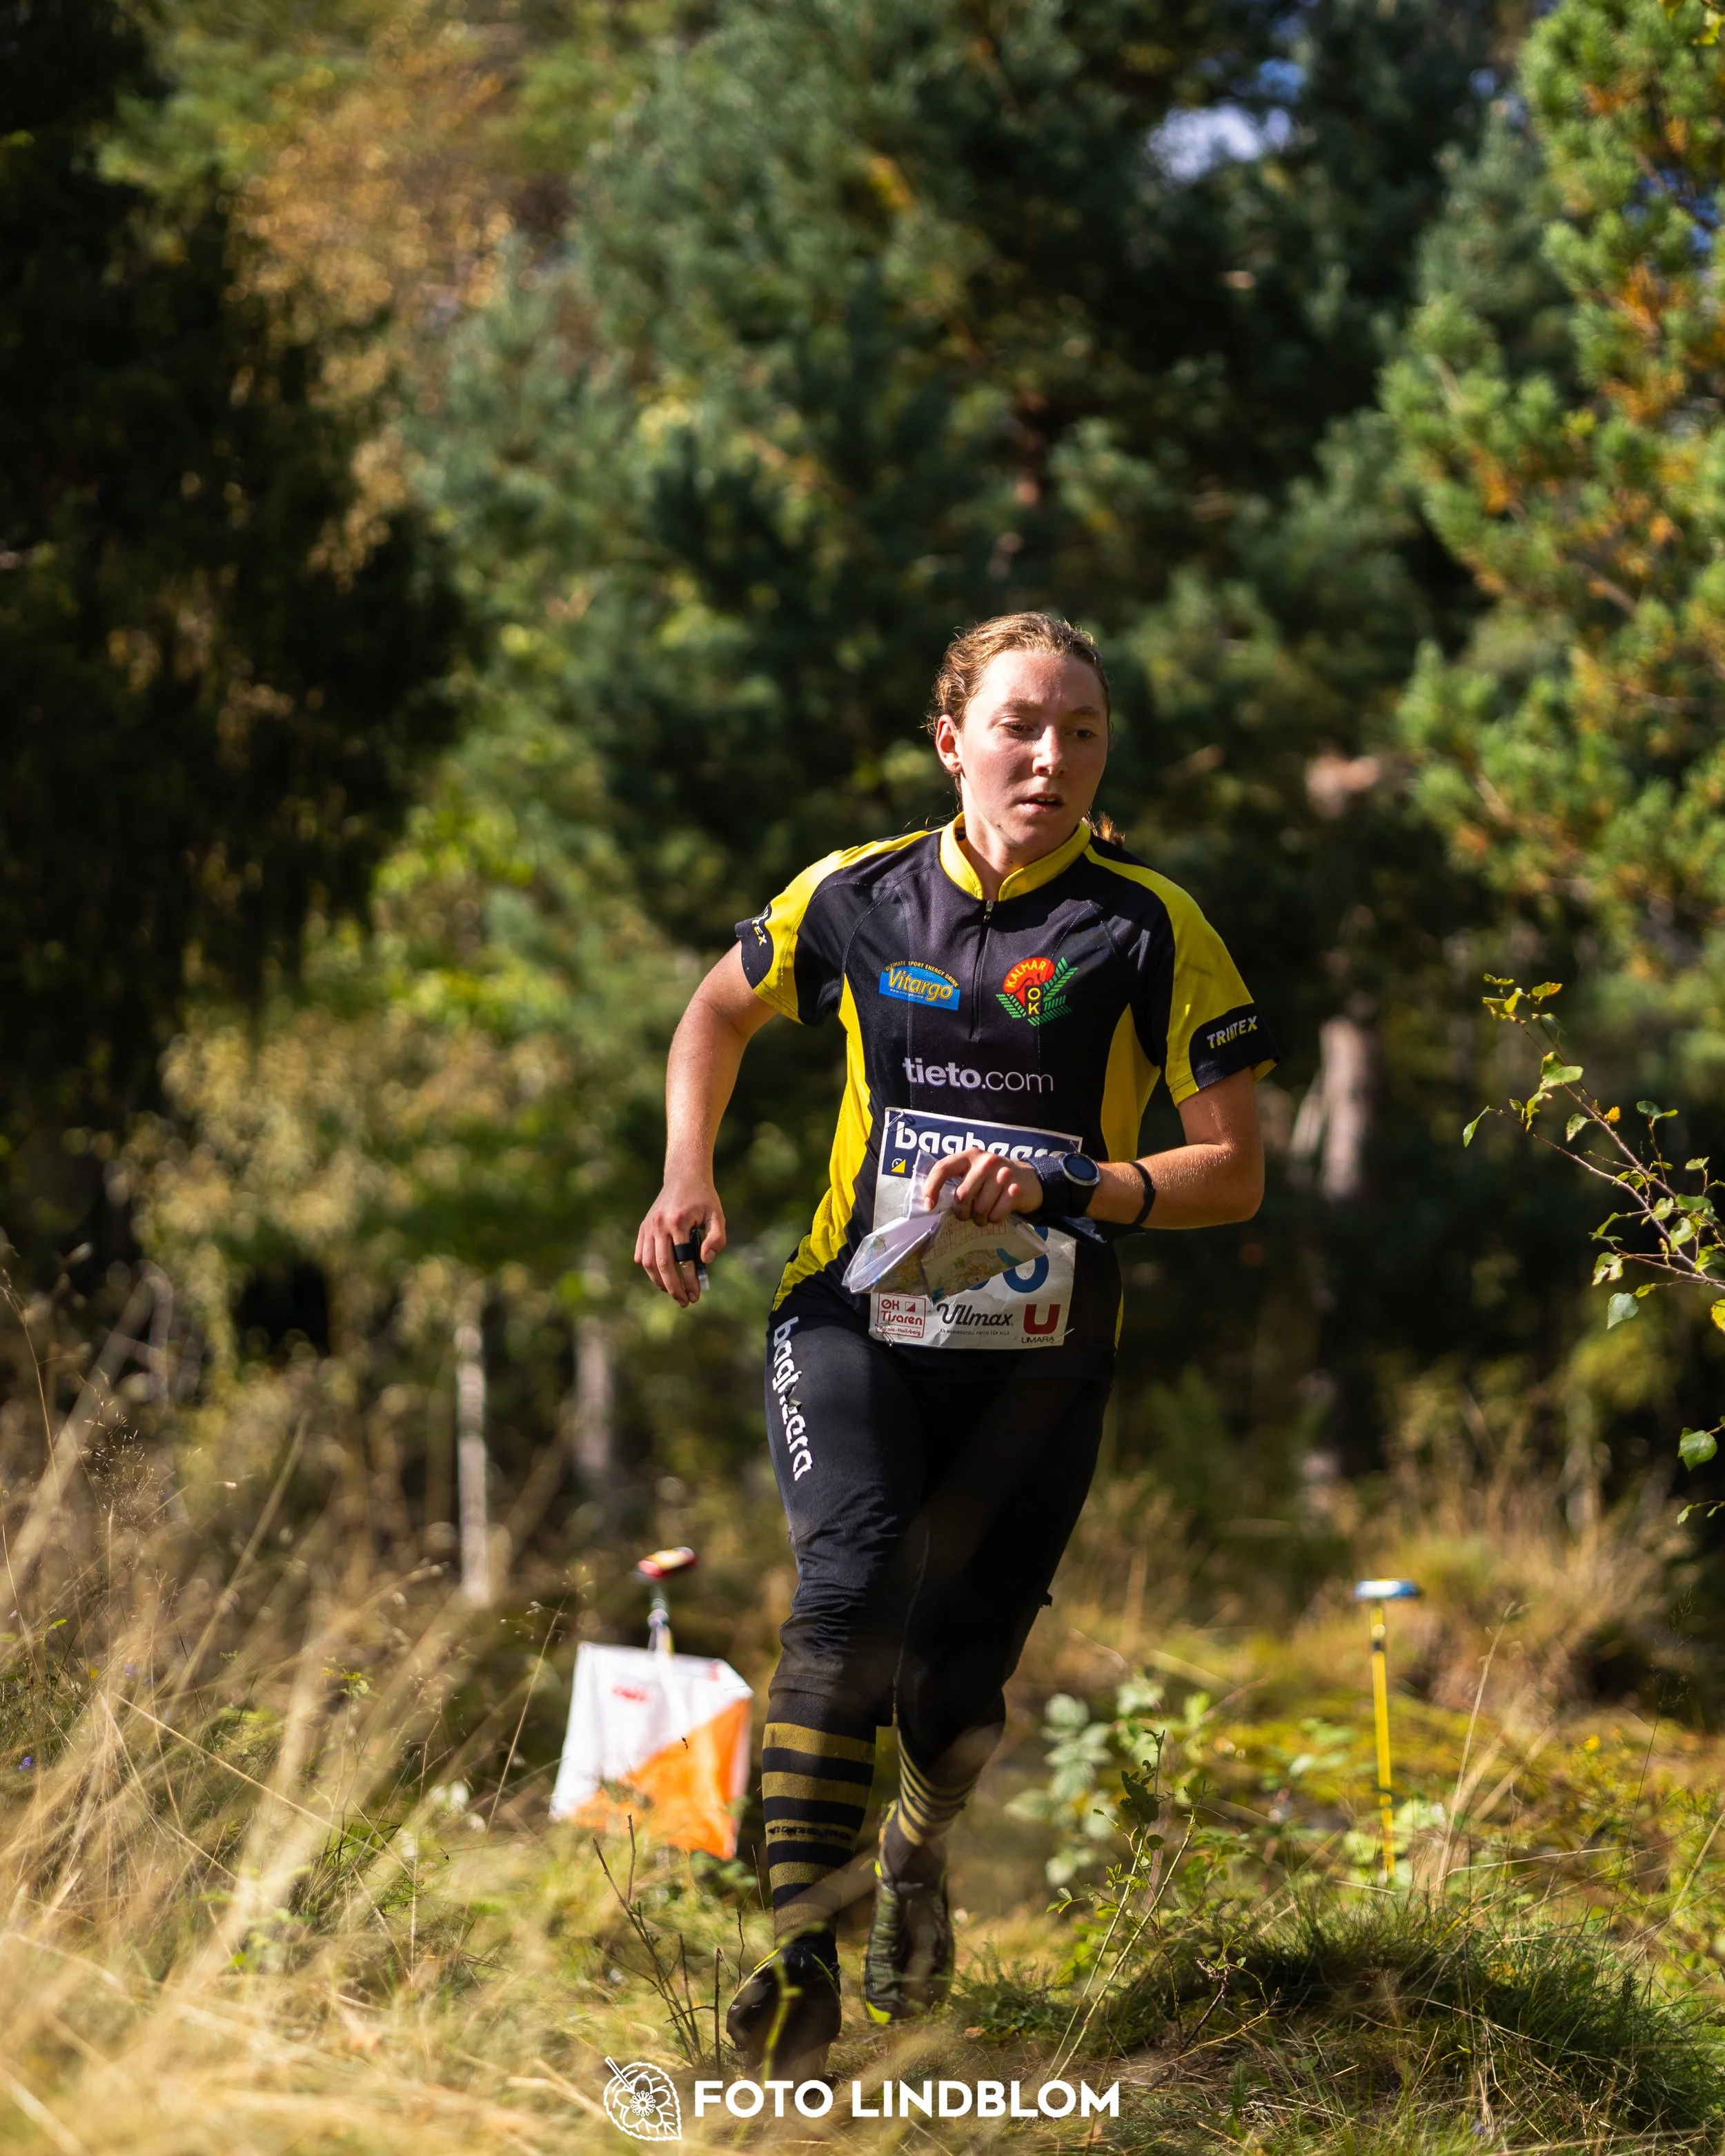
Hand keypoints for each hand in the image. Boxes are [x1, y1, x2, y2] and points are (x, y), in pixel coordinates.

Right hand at [635, 1177, 727, 1305]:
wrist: (684, 1176)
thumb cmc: (704, 1198)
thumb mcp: (717, 1215)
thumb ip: (716, 1239)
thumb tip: (705, 1262)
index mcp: (679, 1221)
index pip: (683, 1259)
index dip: (689, 1281)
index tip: (696, 1296)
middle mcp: (660, 1224)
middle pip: (662, 1265)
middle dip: (673, 1288)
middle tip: (684, 1301)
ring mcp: (649, 1226)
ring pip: (648, 1262)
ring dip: (659, 1282)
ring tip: (672, 1292)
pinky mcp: (643, 1227)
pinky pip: (641, 1254)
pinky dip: (648, 1269)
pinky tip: (660, 1277)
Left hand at [919, 1147, 1042, 1225]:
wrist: (1030, 1180)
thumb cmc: (994, 1180)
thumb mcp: (975, 1172)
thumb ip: (957, 1180)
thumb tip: (932, 1203)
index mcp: (970, 1155)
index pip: (942, 1168)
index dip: (931, 1188)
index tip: (929, 1205)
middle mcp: (986, 1161)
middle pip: (962, 1196)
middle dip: (961, 1212)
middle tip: (966, 1215)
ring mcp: (1003, 1174)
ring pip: (979, 1209)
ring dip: (979, 1219)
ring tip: (983, 1215)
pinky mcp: (1016, 1190)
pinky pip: (995, 1215)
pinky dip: (993, 1220)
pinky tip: (998, 1212)